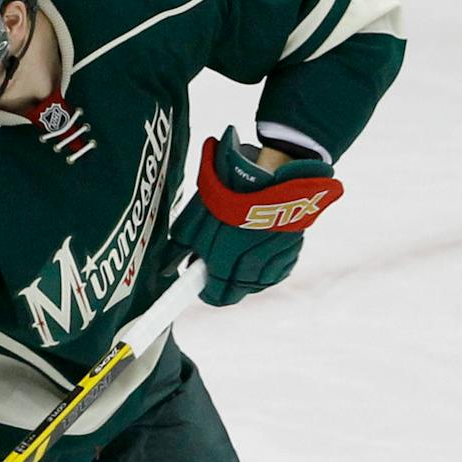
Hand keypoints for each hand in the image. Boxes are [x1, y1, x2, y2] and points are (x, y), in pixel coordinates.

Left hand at [172, 127, 344, 305]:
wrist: (272, 166)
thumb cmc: (228, 189)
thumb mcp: (195, 216)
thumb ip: (180, 247)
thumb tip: (167, 269)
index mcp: (226, 257)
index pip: (216, 294)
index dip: (208, 295)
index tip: (201, 290)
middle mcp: (253, 261)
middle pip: (239, 291)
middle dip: (227, 289)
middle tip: (217, 279)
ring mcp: (276, 254)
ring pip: (261, 282)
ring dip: (248, 279)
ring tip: (238, 266)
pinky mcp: (294, 243)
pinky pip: (281, 267)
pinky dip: (270, 268)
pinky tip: (261, 259)